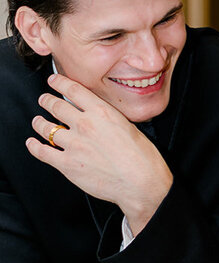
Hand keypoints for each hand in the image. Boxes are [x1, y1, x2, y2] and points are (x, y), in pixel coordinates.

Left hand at [27, 73, 172, 235]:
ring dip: (39, 123)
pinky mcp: (67, 164)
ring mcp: (74, 144)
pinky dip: (34, 146)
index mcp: (102, 112)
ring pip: (46, 128)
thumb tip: (96, 116)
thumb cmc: (142, 157)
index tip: (53, 81)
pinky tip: (32, 143)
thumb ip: (108, 119)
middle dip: (46, 101)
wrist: (141, 181)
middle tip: (43, 99)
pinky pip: (43, 152)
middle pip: (56, 106)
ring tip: (37, 122)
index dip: (59, 82)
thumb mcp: (127, 126)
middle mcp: (85, 125)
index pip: (73, 90)